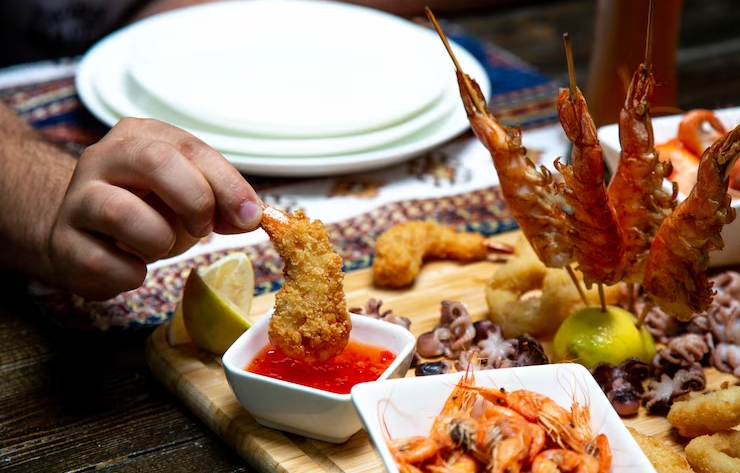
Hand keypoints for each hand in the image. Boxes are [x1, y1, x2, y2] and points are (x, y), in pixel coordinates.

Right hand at [46, 118, 262, 299]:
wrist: (85, 237)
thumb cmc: (147, 211)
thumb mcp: (190, 197)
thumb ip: (222, 202)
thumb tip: (251, 216)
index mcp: (140, 136)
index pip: (191, 148)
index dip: (227, 184)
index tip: (249, 216)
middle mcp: (103, 158)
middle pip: (156, 162)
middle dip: (195, 201)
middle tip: (203, 229)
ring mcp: (77, 199)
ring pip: (124, 212)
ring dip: (160, 241)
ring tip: (160, 246)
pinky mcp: (63, 243)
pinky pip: (108, 264)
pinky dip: (133, 274)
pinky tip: (132, 266)